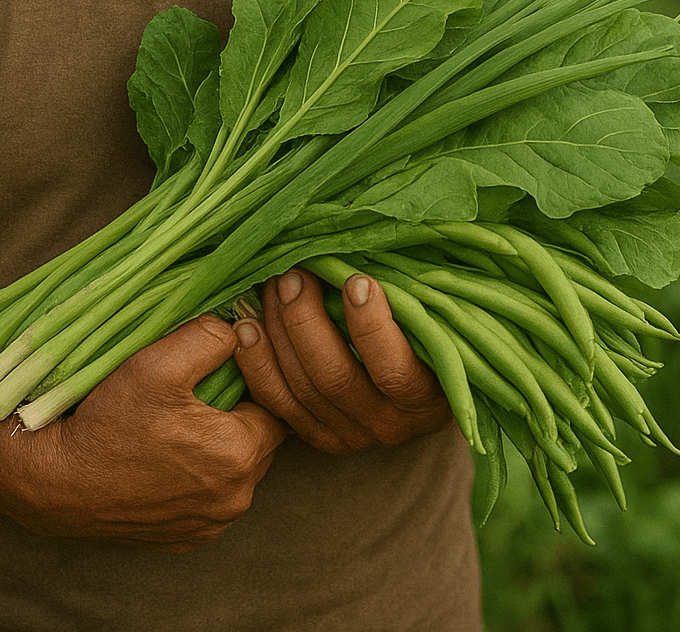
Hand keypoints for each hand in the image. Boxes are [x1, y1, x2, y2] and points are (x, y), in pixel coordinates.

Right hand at [10, 314, 286, 552]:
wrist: (57, 481)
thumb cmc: (109, 419)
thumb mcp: (159, 362)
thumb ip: (211, 338)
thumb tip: (239, 332)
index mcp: (239, 453)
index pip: (275, 407)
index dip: (254, 383)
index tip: (227, 370)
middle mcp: (235, 500)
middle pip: (258, 442)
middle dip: (239, 416)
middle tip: (202, 394)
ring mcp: (208, 526)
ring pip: (236, 475)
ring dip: (219, 450)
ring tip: (181, 425)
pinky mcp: (183, 541)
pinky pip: (208, 502)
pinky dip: (197, 481)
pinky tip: (167, 459)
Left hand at [232, 269, 450, 454]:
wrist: (418, 390)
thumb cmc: (427, 339)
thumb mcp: (432, 324)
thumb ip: (409, 298)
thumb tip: (370, 244)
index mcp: (423, 399)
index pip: (394, 369)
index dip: (371, 326)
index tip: (358, 281)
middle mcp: (385, 424)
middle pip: (335, 377)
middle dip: (307, 321)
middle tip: (294, 275)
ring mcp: (347, 434)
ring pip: (303, 387)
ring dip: (279, 333)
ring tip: (269, 288)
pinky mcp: (316, 434)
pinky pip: (279, 404)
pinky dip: (258, 364)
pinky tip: (247, 328)